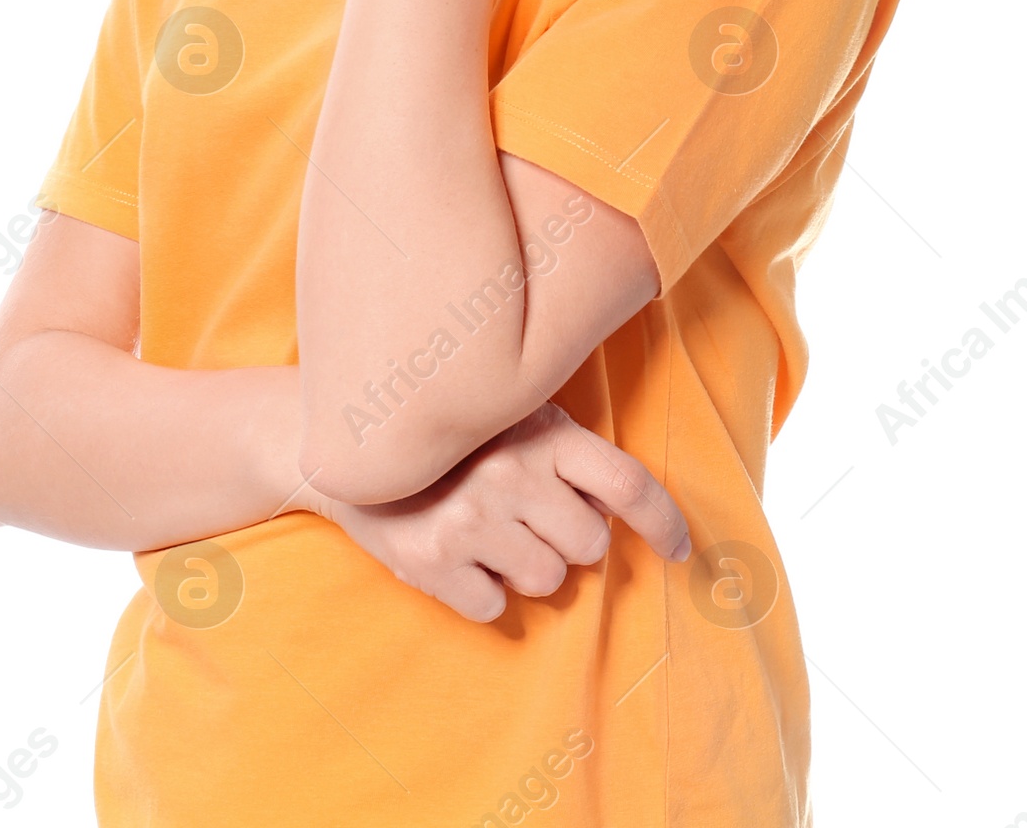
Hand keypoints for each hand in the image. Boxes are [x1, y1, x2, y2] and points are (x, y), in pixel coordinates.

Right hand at [305, 403, 690, 622]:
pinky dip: (479, 590)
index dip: (665, 523)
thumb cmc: (453, 435)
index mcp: (543, 431)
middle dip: (568, 539)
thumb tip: (623, 508)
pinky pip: (493, 607)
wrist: (346, 442)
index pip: (628, 484)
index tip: (681, 552)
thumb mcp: (516, 418)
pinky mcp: (432, 560)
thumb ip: (568, 454)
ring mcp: (471, 517)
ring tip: (486, 529)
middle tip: (527, 515)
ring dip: (525, 566)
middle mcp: (512, 473)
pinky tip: (454, 551)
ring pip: (547, 582)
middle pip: (589, 544)